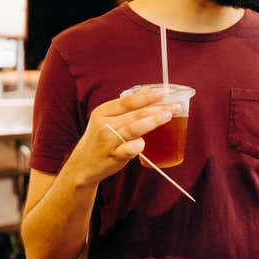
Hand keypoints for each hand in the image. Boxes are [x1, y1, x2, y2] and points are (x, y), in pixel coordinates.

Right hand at [65, 89, 180, 186]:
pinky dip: (140, 145)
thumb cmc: (101, 140)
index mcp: (102, 112)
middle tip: (175, 106)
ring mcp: (109, 141)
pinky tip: (144, 143)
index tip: (164, 92)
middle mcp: (104, 125)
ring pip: (135, 128)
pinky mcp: (114, 156)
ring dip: (153, 121)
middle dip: (158, 108)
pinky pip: (132, 148)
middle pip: (135, 114)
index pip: (128, 101)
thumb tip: (150, 92)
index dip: (147, 96)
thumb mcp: (106, 120)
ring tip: (168, 116)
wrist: (83, 166)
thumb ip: (125, 109)